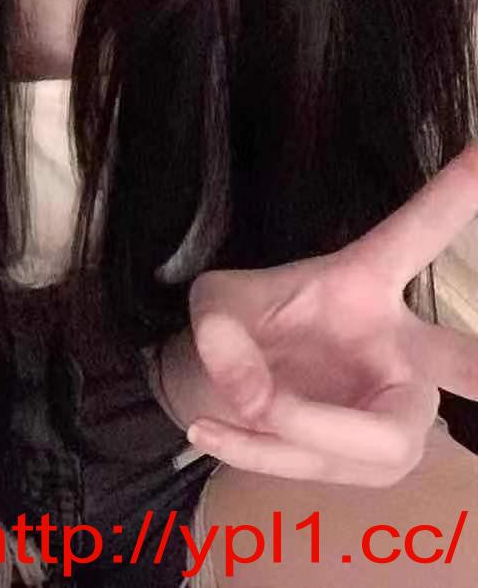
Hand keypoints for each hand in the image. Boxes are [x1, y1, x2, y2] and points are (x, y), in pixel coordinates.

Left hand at [181, 142, 477, 485]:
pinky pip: (324, 465)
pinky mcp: (372, 462)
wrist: (219, 390)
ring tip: (235, 402)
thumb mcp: (212, 308)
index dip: (453, 196)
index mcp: (362, 284)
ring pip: (377, 437)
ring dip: (300, 425)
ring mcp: (391, 411)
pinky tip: (209, 429)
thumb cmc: (238, 330)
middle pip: (461, 362)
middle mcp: (395, 348)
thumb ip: (223, 335)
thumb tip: (258, 395)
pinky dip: (260, 449)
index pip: (413, 237)